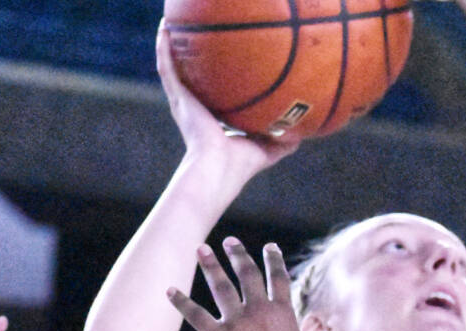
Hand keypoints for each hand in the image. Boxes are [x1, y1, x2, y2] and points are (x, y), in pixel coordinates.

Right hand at [155, 24, 297, 179]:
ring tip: (169, 26)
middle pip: (188, 80)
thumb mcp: (266, 149)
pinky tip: (164, 28)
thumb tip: (301, 134)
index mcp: (210, 122)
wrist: (219, 169)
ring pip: (172, 69)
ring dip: (169, 47)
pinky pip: (168, 68)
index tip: (217, 71)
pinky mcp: (179, 98)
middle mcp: (194, 110)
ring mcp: (183, 103)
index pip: (210, 99)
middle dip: (188, 62)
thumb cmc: (240, 166)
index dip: (211, 85)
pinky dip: (164, 48)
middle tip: (189, 42)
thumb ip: (281, 140)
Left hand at [166, 238, 317, 330]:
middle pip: (248, 273)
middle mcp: (261, 310)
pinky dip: (182, 302)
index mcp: (284, 312)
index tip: (269, 246)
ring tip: (202, 249)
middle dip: (237, 254)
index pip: (279, 277)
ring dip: (211, 266)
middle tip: (229, 241)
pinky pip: (197, 315)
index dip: (274, 259)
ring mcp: (240, 323)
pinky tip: (169, 290)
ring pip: (222, 286)